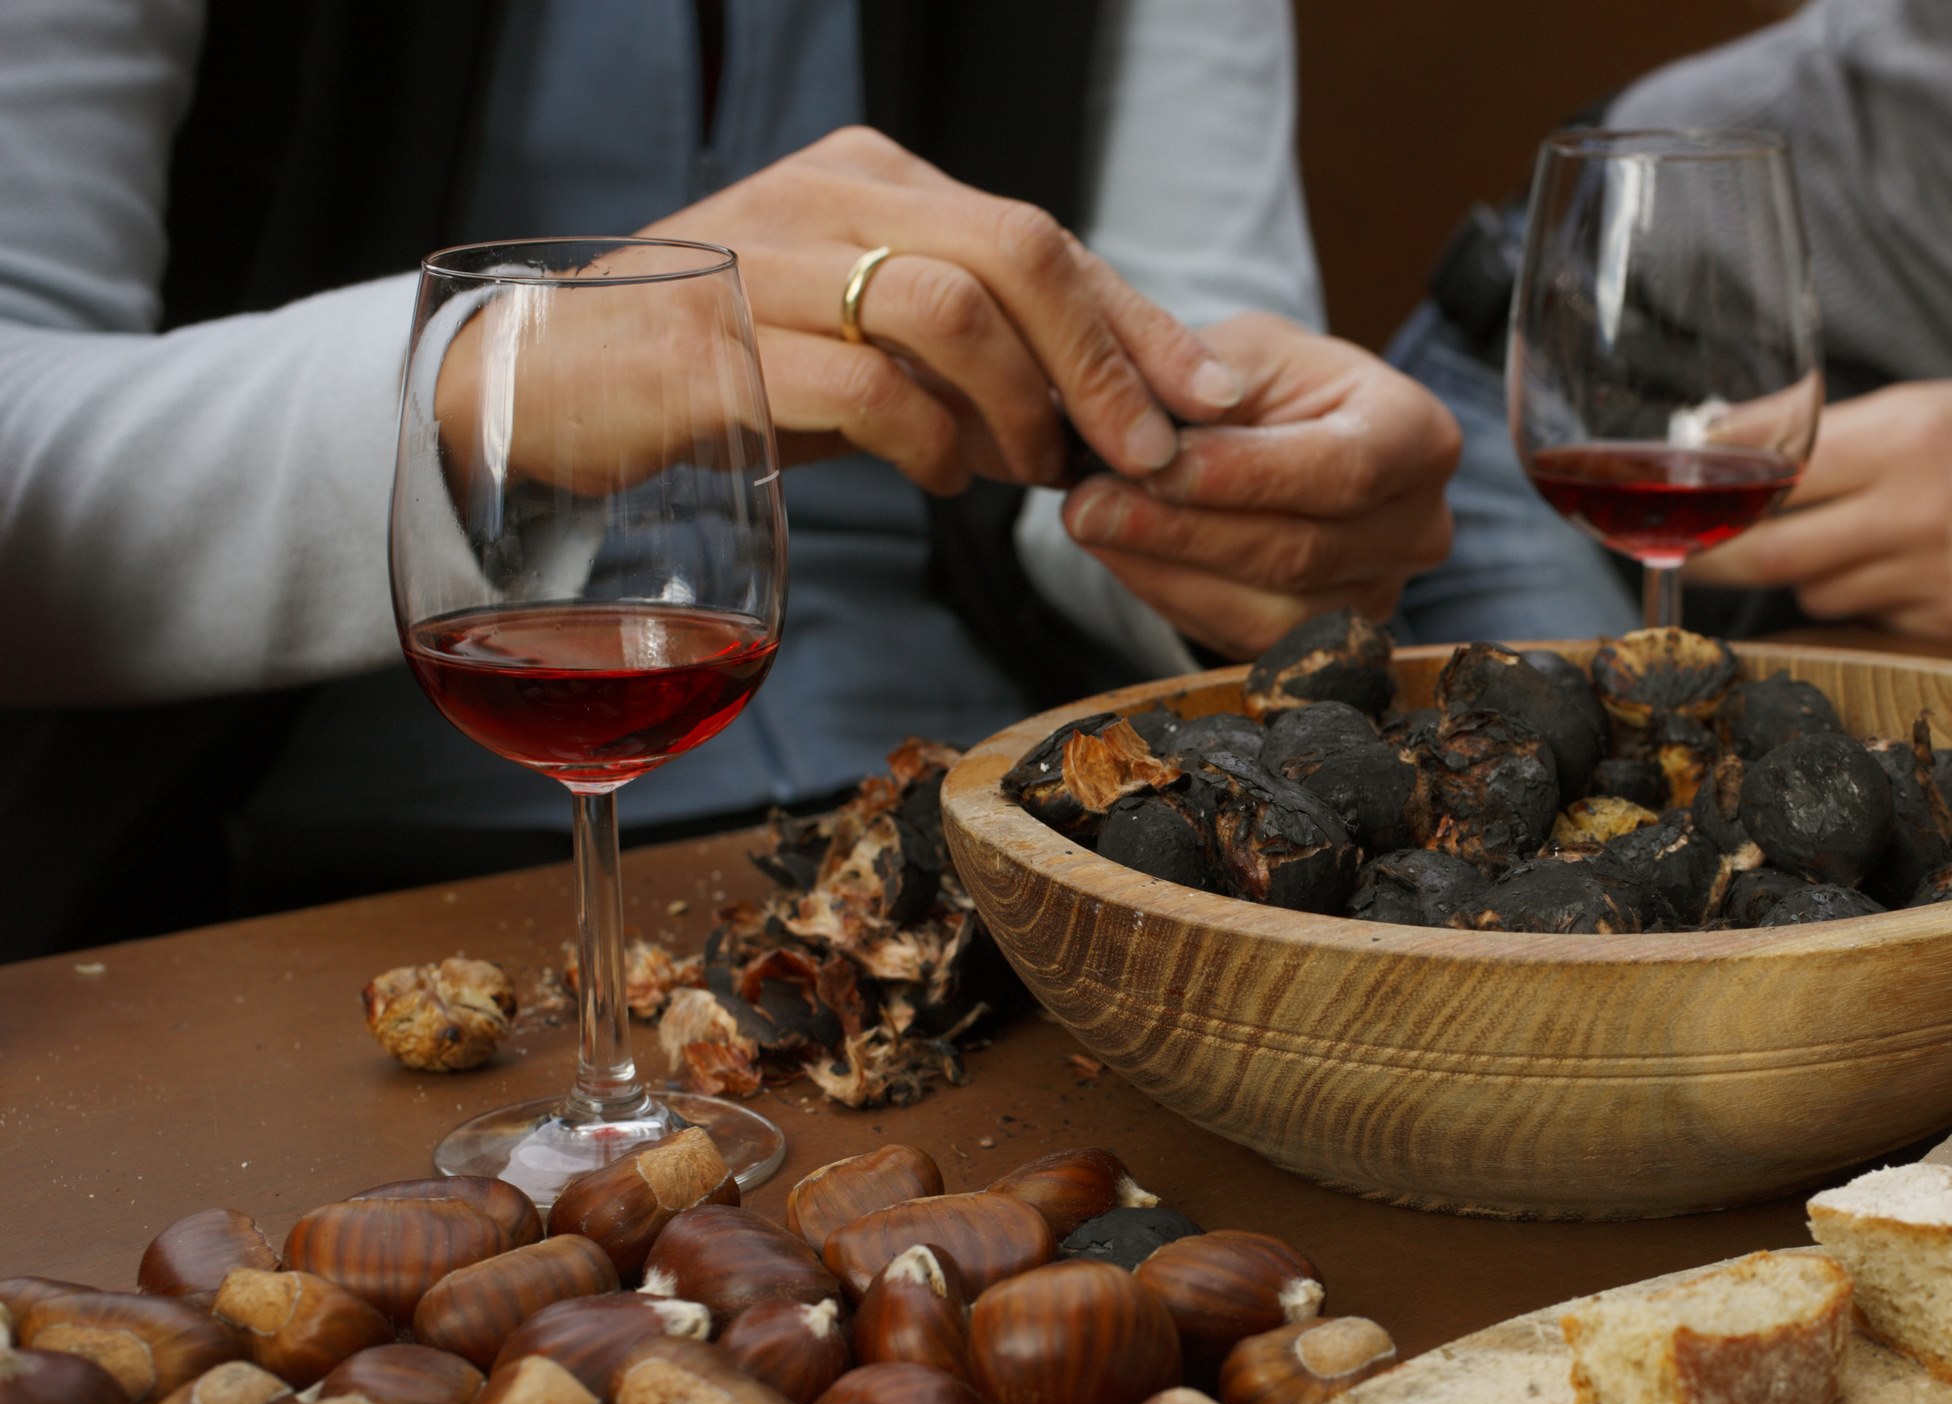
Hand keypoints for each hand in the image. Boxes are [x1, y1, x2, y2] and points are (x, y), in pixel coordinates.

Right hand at [643, 126, 1244, 489]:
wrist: (549, 387)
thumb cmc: (729, 369)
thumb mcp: (864, 339)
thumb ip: (972, 350)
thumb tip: (1107, 404)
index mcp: (874, 178)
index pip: (1041, 238)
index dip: (1137, 327)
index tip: (1204, 402)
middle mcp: (827, 197)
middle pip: (1017, 252)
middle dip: (1106, 364)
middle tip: (1144, 454)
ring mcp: (768, 265)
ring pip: (950, 306)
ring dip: (1021, 406)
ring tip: (1028, 472)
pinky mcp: (719, 349)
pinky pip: (866, 387)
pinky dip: (930, 442)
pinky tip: (940, 478)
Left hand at [1058, 313, 1459, 656]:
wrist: (1289, 439)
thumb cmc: (1273, 387)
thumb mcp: (1247, 352)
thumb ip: (1205, 383)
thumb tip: (1144, 428)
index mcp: (1419, 438)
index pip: (1340, 469)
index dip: (1245, 476)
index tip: (1155, 465)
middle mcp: (1419, 528)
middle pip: (1299, 549)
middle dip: (1184, 528)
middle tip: (1088, 503)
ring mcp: (1380, 595)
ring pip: (1267, 607)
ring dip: (1166, 568)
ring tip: (1090, 523)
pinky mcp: (1327, 642)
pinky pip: (1242, 636)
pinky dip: (1171, 595)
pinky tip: (1120, 555)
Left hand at [1685, 380, 1951, 641]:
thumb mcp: (1912, 405)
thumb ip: (1818, 426)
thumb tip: (1708, 434)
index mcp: (1902, 439)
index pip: (1772, 471)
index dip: (1712, 487)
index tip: (1670, 488)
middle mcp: (1915, 512)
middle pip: (1771, 554)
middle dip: (1715, 558)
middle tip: (1685, 554)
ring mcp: (1934, 578)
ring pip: (1817, 594)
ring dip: (1804, 576)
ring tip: (1829, 543)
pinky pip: (1868, 621)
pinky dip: (1859, 602)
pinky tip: (1886, 572)